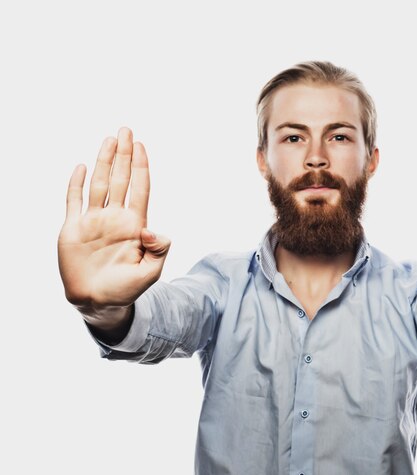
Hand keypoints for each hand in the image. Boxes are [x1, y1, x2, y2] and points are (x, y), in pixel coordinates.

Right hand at [58, 127, 169, 327]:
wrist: (98, 302)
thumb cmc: (126, 289)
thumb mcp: (151, 272)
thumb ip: (159, 250)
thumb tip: (153, 230)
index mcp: (134, 224)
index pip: (140, 189)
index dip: (141, 167)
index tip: (141, 146)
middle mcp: (115, 217)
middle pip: (121, 179)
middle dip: (124, 155)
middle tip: (126, 130)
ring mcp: (94, 221)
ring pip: (99, 184)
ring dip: (104, 162)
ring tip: (109, 140)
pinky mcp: (73, 228)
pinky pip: (73, 201)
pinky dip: (76, 184)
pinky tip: (81, 167)